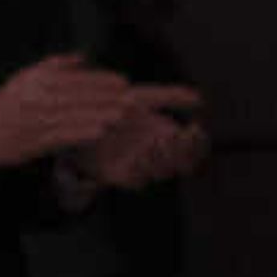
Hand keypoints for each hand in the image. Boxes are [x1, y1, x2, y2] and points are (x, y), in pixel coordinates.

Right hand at [0, 55, 140, 170]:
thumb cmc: (4, 106)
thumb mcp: (24, 78)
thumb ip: (54, 66)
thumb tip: (82, 57)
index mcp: (38, 82)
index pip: (77, 79)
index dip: (102, 80)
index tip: (122, 82)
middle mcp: (39, 99)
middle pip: (82, 97)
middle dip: (110, 98)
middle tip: (134, 98)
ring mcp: (38, 120)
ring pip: (77, 115)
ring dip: (103, 114)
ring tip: (125, 113)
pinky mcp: (36, 141)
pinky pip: (65, 135)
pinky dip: (83, 132)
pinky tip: (101, 130)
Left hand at [76, 85, 208, 189]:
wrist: (78, 123)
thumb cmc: (114, 111)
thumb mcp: (142, 98)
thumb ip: (169, 96)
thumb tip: (199, 98)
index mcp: (167, 138)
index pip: (195, 148)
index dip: (199, 142)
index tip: (194, 127)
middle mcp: (157, 156)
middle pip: (184, 164)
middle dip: (183, 152)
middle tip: (177, 137)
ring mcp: (139, 167)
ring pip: (162, 171)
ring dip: (163, 158)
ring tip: (157, 142)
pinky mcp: (119, 175)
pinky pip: (137, 180)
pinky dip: (141, 169)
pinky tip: (139, 154)